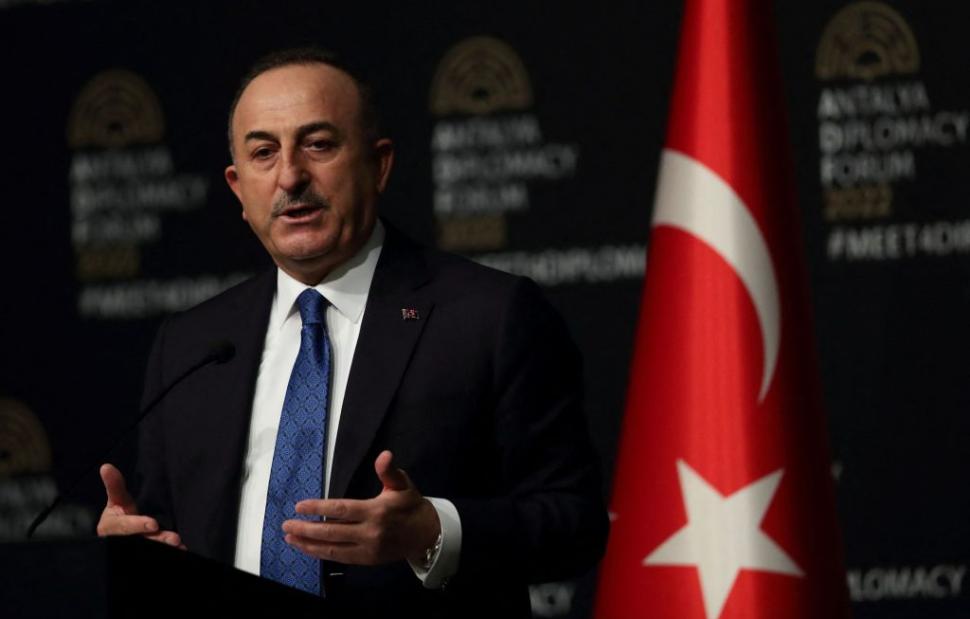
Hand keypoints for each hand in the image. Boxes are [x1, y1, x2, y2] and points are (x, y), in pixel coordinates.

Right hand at [96, 463, 185, 548]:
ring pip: (149, 550)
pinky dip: (168, 555)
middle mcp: (123, 541)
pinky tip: (183, 551)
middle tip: (174, 539)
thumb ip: (114, 485)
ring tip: (181, 546)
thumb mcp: (116, 500)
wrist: (114, 535)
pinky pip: (155, 554)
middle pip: (141, 541)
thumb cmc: (118, 514)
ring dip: (165, 549)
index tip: (153, 523)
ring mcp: (134, 549)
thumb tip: (106, 466)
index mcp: (113, 527)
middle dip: (158, 540)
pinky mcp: (143, 553)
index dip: (138, 525)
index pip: (126, 527)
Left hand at [282, 450, 439, 564]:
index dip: (318, 508)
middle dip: (306, 529)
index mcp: (376, 511)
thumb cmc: (410, 505)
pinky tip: (308, 548)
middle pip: (332, 532)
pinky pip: (340, 558)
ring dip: (308, 544)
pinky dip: (321, 554)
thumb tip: (384, 455)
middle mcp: (370, 532)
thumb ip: (389, 470)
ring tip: (290, 538)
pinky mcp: (367, 560)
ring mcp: (368, 549)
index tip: (299, 506)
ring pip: (332, 549)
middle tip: (286, 525)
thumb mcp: (402, 484)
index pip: (341, 510)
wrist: (426, 533)